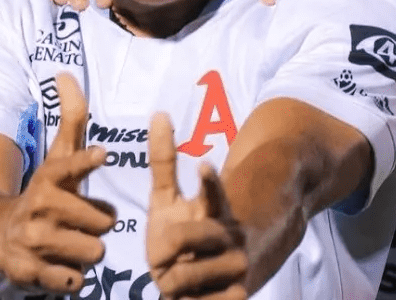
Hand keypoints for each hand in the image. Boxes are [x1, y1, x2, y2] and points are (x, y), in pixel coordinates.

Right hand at [0, 73, 115, 293]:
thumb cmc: (43, 195)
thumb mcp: (56, 158)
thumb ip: (71, 120)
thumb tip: (66, 72)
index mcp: (49, 179)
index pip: (68, 166)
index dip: (86, 161)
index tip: (102, 154)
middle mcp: (40, 209)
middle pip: (103, 221)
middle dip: (100, 224)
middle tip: (83, 223)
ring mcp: (34, 242)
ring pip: (94, 251)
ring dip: (89, 250)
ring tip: (73, 244)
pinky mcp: (30, 273)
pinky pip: (73, 280)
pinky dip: (73, 278)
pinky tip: (62, 268)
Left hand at [147, 113, 247, 299]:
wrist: (214, 277)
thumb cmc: (181, 232)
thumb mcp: (168, 200)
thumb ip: (164, 162)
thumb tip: (158, 113)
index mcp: (214, 210)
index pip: (212, 193)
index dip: (208, 181)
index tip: (204, 165)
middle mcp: (230, 237)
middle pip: (184, 239)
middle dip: (165, 251)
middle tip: (164, 262)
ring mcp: (236, 269)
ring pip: (180, 278)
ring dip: (171, 282)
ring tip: (178, 280)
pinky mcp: (237, 298)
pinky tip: (194, 299)